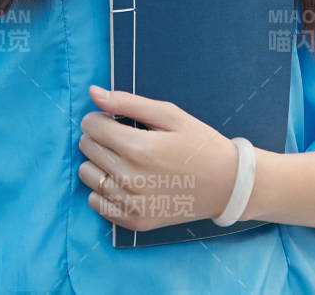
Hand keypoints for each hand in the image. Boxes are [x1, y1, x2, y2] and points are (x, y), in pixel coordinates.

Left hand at [76, 85, 240, 230]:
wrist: (227, 185)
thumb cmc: (200, 144)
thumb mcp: (170, 114)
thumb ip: (128, 102)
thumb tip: (93, 92)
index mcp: (138, 148)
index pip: (91, 126)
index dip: (100, 117)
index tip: (116, 120)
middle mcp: (129, 178)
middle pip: (87, 148)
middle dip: (99, 137)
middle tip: (124, 138)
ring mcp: (131, 203)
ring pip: (87, 175)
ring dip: (99, 163)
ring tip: (124, 159)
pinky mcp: (134, 221)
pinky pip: (97, 203)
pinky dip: (104, 190)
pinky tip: (125, 181)